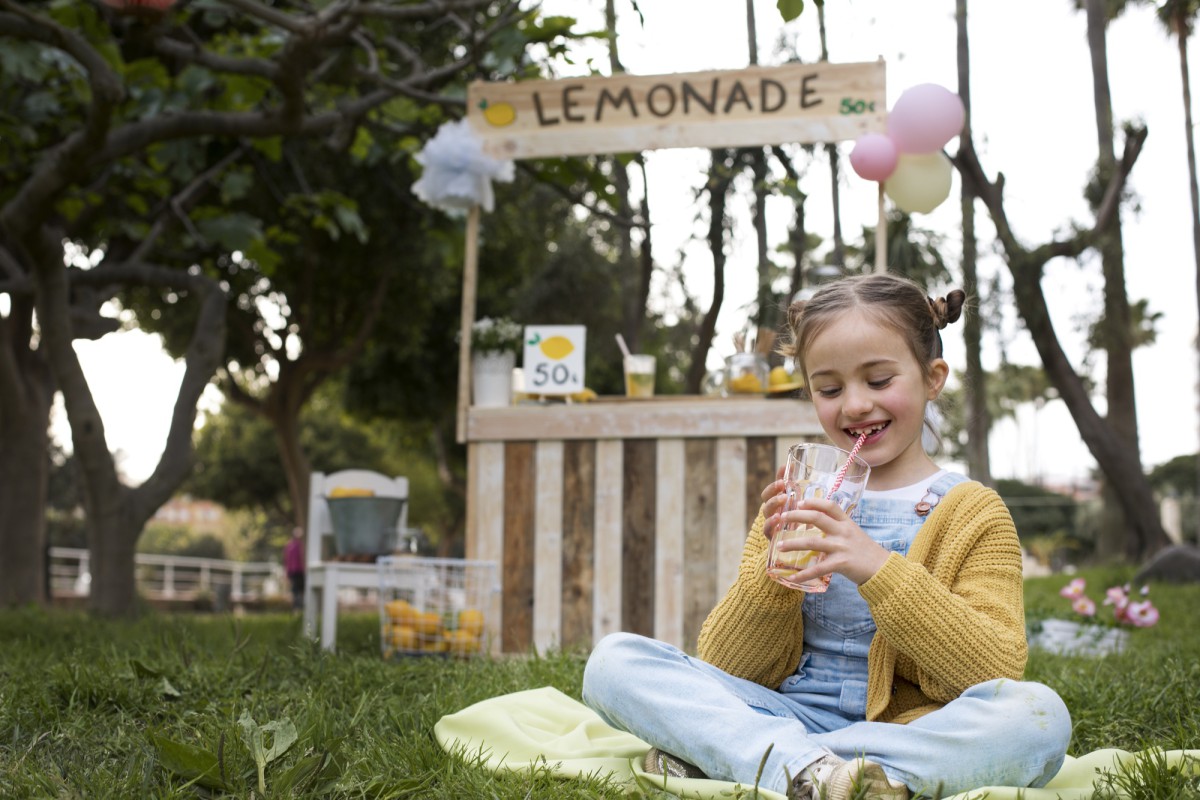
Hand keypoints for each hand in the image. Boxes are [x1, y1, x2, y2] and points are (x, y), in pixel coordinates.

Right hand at [759, 465, 789, 542]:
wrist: (795, 543)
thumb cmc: (794, 519)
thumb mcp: (794, 500)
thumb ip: (791, 484)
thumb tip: (792, 464)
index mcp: (775, 502)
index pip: (769, 491)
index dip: (774, 484)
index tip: (783, 478)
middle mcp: (770, 512)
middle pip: (766, 499)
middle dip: (773, 492)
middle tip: (783, 486)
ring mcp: (770, 523)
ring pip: (766, 512)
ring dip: (773, 504)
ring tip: (783, 499)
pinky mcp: (772, 536)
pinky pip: (767, 529)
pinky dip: (770, 522)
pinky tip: (778, 518)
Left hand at [772, 497, 890, 585]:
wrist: (882, 569)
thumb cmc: (865, 551)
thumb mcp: (853, 533)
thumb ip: (838, 527)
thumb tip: (819, 521)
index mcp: (846, 522)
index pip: (829, 505)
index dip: (813, 501)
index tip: (798, 502)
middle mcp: (843, 531)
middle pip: (817, 518)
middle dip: (796, 516)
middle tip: (781, 517)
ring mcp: (842, 547)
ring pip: (812, 542)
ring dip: (792, 543)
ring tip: (778, 545)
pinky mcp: (841, 564)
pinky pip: (818, 569)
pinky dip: (803, 574)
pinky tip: (792, 578)